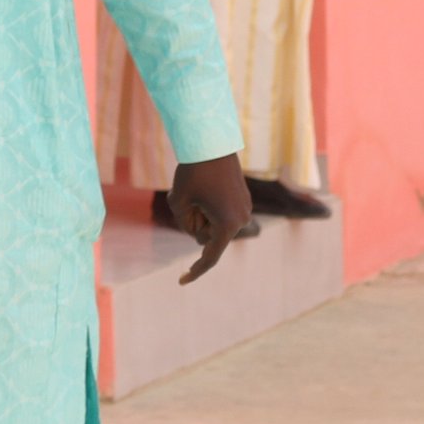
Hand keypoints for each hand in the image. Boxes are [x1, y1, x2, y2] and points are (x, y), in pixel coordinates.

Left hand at [169, 154, 253, 282]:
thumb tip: (198, 233)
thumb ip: (184, 224)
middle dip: (193, 224)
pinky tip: (205, 185)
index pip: (210, 257)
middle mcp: (241, 220)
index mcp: (227, 225)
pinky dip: (208, 206)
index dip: (195, 271)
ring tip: (195, 190)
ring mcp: (244, 209)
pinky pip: (220, 212)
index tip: (181, 281)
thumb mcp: (178, 202)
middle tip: (186, 199)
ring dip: (200, 213)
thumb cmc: (193, 171)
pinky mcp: (242, 198)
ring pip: (213, 224)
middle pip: (207, 237)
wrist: (211, 141)